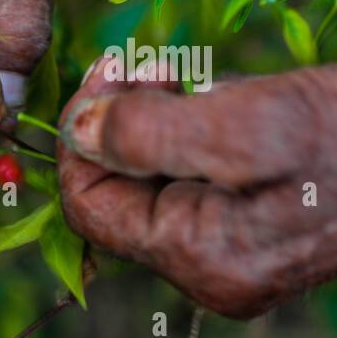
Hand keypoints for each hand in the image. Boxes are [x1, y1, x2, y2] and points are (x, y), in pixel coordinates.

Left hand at [58, 60, 336, 318]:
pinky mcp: (260, 234)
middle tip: (150, 63)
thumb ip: (151, 132)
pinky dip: (193, 134)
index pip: (89, 205)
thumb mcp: (251, 120)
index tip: (112, 69)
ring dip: (156, 122)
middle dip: (120, 123)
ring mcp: (238, 260)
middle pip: (119, 195)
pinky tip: (227, 99)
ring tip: (194, 77)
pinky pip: (196, 182)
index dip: (82, 134)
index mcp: (204, 259)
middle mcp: (213, 274)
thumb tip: (75, 131)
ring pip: (154, 184)